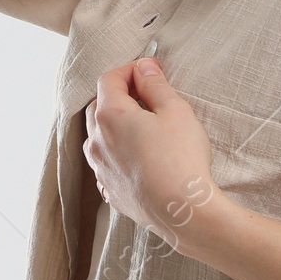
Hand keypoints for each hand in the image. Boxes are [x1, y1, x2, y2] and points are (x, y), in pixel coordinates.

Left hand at [84, 56, 216, 250]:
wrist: (184, 212)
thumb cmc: (181, 158)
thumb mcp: (175, 110)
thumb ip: (155, 84)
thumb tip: (144, 67)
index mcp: (109, 115)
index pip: (109, 79)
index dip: (129, 69)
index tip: (150, 71)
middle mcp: (96, 141)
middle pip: (99, 106)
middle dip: (120, 95)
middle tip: (148, 95)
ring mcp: (100, 169)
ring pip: (99, 136)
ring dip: (116, 126)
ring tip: (145, 127)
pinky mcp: (110, 191)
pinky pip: (106, 163)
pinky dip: (118, 153)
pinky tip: (140, 157)